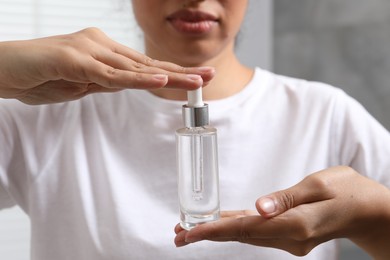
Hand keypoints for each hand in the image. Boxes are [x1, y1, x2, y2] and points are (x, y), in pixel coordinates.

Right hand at [0, 27, 214, 103]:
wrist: (5, 69)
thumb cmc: (41, 75)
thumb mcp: (81, 84)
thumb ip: (105, 82)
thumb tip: (126, 85)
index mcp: (104, 52)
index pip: (144, 65)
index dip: (171, 72)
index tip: (195, 78)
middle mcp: (101, 46)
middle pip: (147, 63)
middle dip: (180, 71)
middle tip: (209, 76)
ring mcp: (89, 50)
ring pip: (135, 67)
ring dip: (168, 75)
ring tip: (196, 81)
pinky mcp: (74, 60)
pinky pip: (110, 73)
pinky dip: (136, 78)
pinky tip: (159, 79)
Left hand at [174, 166, 389, 258]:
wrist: (369, 210)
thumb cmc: (349, 191)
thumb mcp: (320, 185)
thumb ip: (286, 198)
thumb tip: (258, 207)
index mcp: (296, 224)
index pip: (245, 228)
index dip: (214, 230)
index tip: (189, 232)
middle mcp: (289, 238)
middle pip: (240, 236)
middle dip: (208, 235)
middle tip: (178, 235)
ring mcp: (289, 241)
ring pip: (246, 236)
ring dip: (219, 233)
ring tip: (190, 230)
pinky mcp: (290, 236)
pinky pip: (256, 232)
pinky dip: (236, 228)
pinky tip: (221, 224)